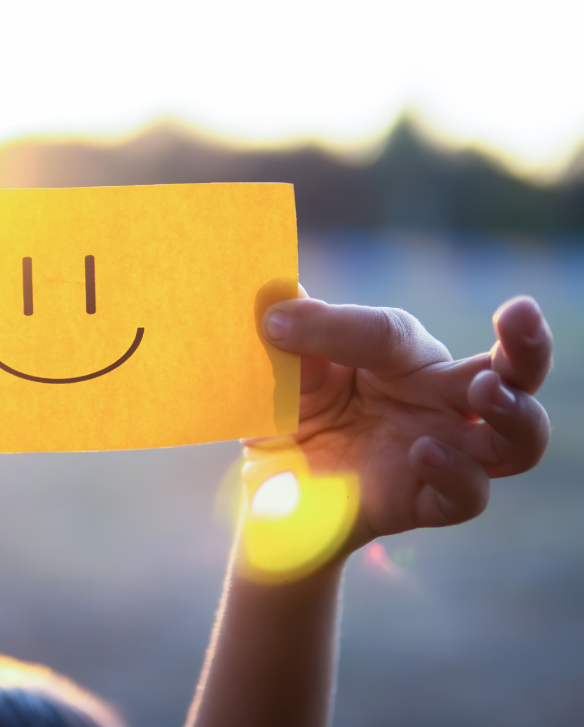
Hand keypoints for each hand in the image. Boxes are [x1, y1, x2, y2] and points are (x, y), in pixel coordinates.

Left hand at [255, 291, 551, 550]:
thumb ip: (291, 342)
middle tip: (520, 315)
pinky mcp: (427, 501)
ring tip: (488, 392)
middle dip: (526, 344)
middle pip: (510, 371)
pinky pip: (467, 494)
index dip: (338, 327)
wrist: (274, 491)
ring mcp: (441, 451)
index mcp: (402, 358)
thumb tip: (276, 300)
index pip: (391, 334)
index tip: (275, 324)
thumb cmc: (292, 418)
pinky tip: (424, 452)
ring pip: (516, 439)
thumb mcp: (283, 379)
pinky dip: (456, 474)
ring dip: (515, 414)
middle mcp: (437, 400)